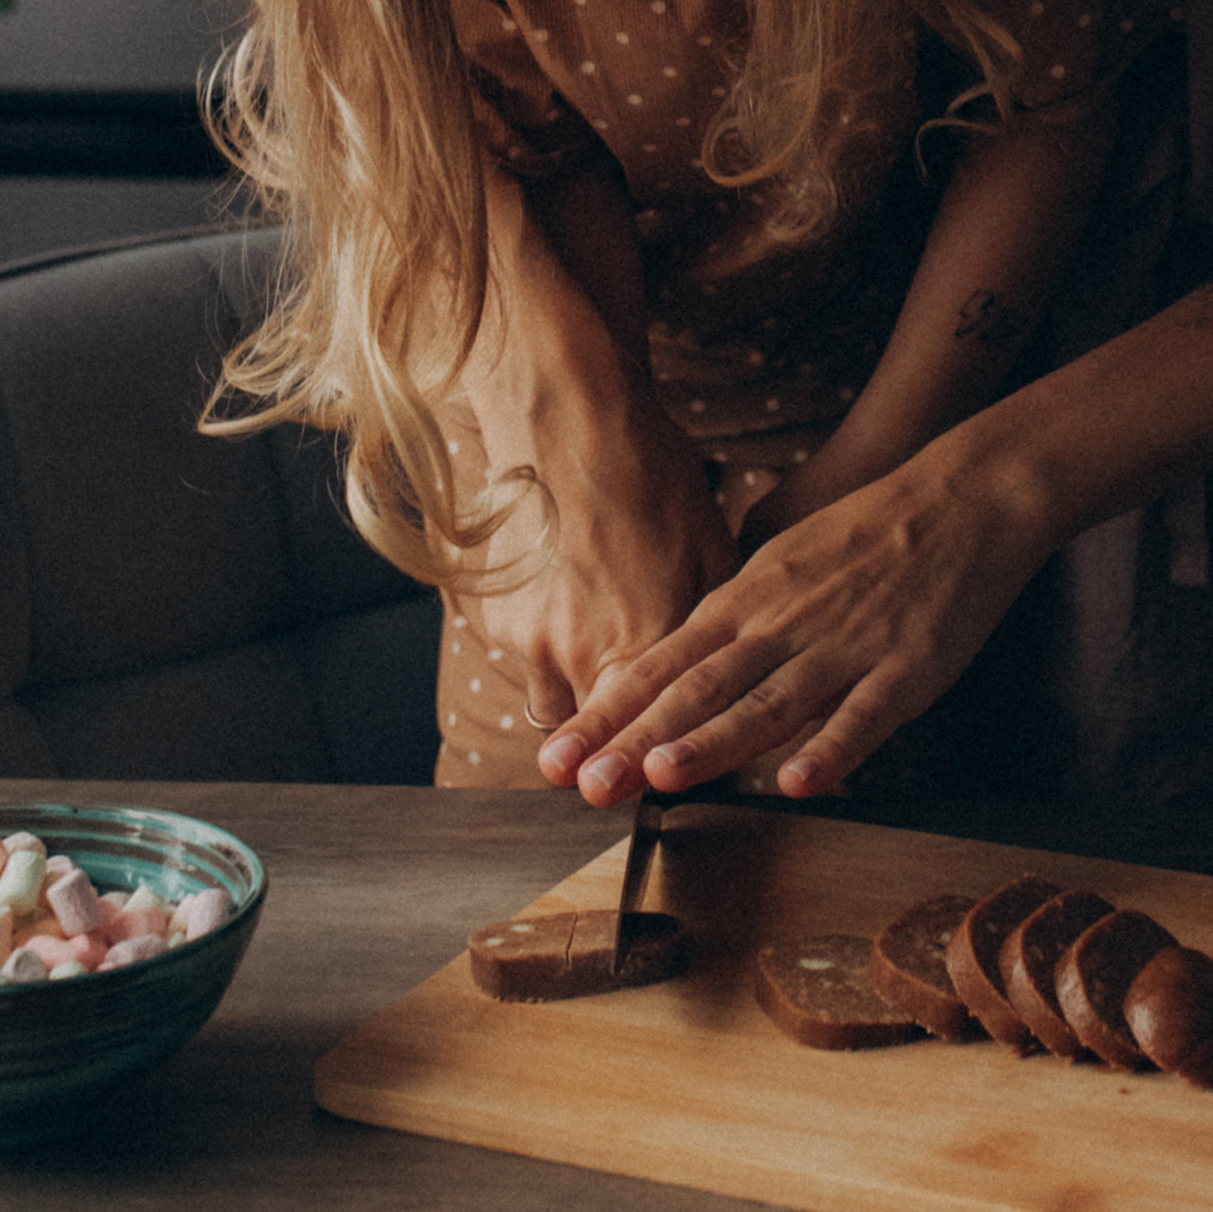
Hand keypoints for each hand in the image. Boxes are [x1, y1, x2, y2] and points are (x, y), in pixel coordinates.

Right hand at [483, 398, 736, 741]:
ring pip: (549, 704)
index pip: (644, 746)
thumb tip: (721, 684)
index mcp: (644, 645)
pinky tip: (561, 599)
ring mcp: (527, 638)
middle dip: (603, 752)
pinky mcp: (490, 616)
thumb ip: (708, 634)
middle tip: (604, 770)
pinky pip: (520, 656)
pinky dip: (540, 644)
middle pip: (589, 742)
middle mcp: (579, 654)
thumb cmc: (651, 478)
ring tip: (591, 660)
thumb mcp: (710, 554)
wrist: (567, 417)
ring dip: (572, 696)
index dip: (650, 770)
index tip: (650, 794)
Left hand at [537, 442, 1049, 803]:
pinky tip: (796, 784)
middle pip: (699, 687)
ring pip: (768, 701)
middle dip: (635, 738)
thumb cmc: (869, 533)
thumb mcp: (782, 562)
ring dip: (712, 741)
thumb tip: (682, 665)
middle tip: (581, 782)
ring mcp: (844, 645)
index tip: (555, 756)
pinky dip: (829, 750)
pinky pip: (862, 714)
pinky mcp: (905, 666)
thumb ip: (736, 618)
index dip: (608, 713)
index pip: (663, 664)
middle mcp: (783, 623)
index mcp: (749, 600)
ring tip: (658, 776)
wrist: (961, 496)